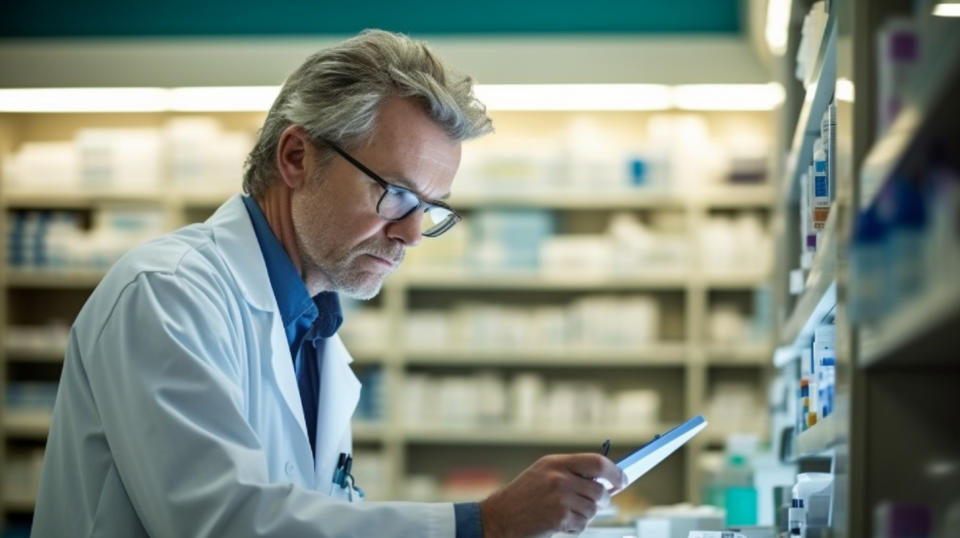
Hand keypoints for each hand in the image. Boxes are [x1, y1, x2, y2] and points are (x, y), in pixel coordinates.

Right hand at [478, 453, 626, 537]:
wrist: (499, 517)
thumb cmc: (523, 497)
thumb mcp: (544, 473)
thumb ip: (573, 472)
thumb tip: (609, 481)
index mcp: (556, 462)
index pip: (597, 462)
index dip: (615, 472)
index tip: (623, 480)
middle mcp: (559, 478)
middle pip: (600, 489)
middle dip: (602, 500)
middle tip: (595, 503)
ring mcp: (560, 498)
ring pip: (593, 509)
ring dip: (586, 515)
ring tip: (567, 513)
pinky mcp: (559, 518)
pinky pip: (583, 524)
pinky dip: (576, 527)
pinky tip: (560, 522)